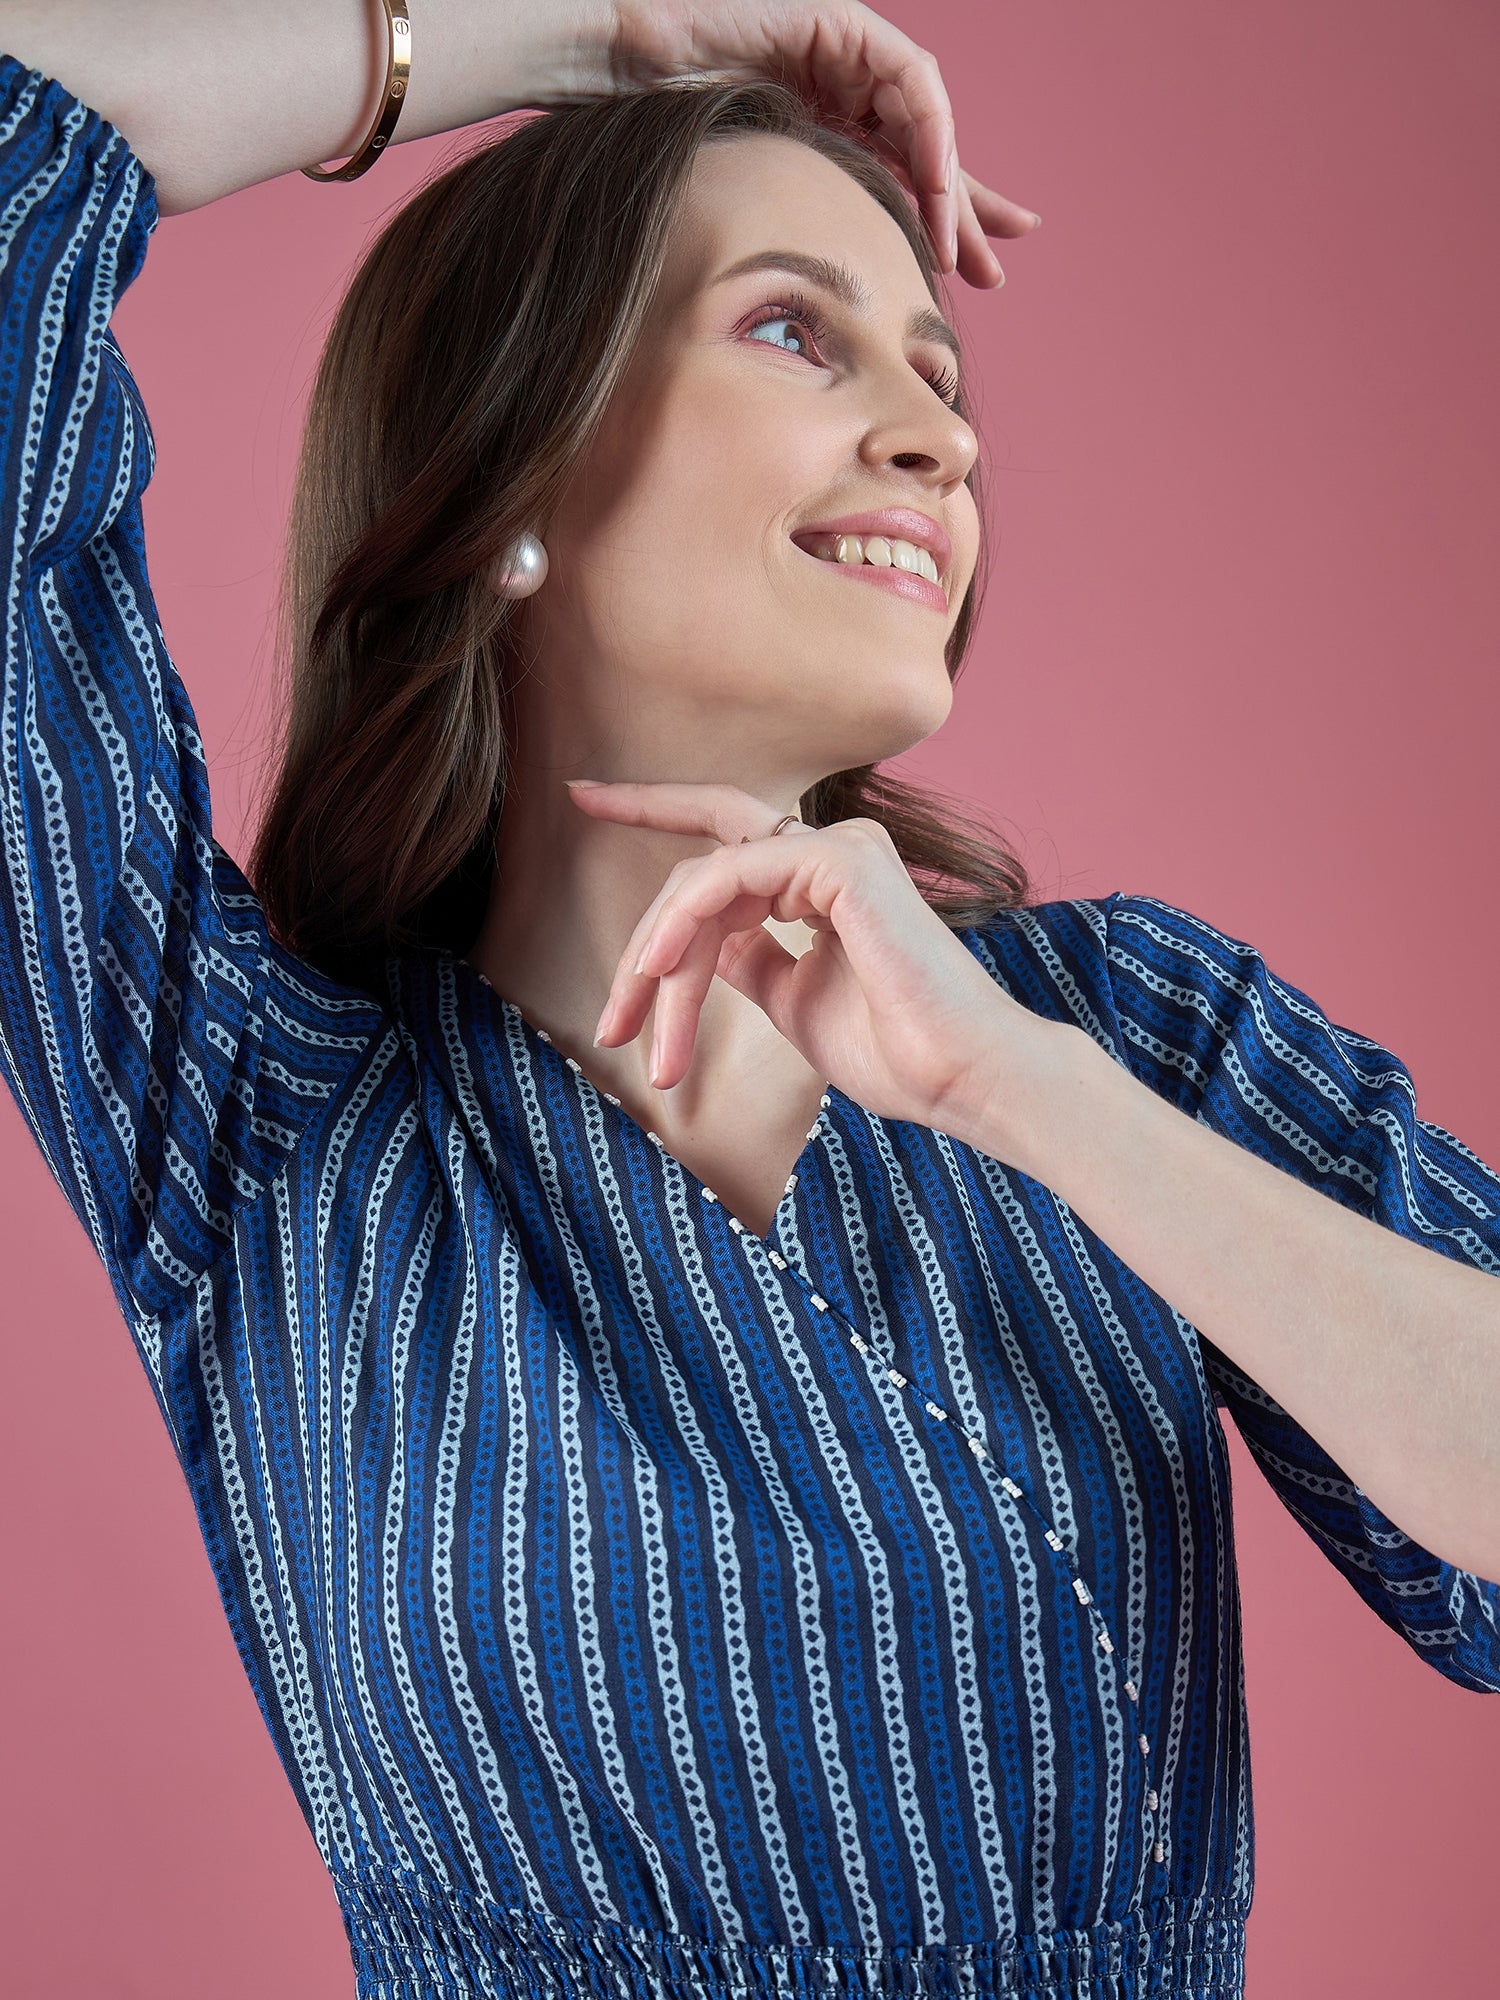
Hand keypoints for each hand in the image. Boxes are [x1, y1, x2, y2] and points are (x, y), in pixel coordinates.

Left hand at [568, 777, 1054, 1146]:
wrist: (963, 1078)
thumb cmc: (897, 1052)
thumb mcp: (795, 1001)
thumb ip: (751, 962)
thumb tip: (703, 949)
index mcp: (826, 880)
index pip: (725, 836)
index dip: (653, 809)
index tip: (582, 795)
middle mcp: (833, 851)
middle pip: (700, 875)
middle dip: (642, 947)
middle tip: (609, 1025)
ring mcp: (840, 850)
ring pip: (704, 883)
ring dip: (657, 961)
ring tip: (635, 1029)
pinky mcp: (842, 864)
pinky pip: (728, 877)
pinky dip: (682, 923)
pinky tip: (657, 972)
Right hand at [604, 0, 1039, 283]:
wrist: (612, 59)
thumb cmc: (653, 135)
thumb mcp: (737, 205)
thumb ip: (779, 234)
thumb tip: (803, 318)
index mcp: (819, 130)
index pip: (895, 178)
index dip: (936, 224)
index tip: (965, 277)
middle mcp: (839, 91)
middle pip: (923, 153)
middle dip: (963, 211)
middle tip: (996, 268)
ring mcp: (843, 53)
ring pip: (927, 119)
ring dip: (949, 184)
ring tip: (960, 243)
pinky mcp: (840, 25)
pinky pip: (909, 81)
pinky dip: (929, 133)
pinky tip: (934, 183)